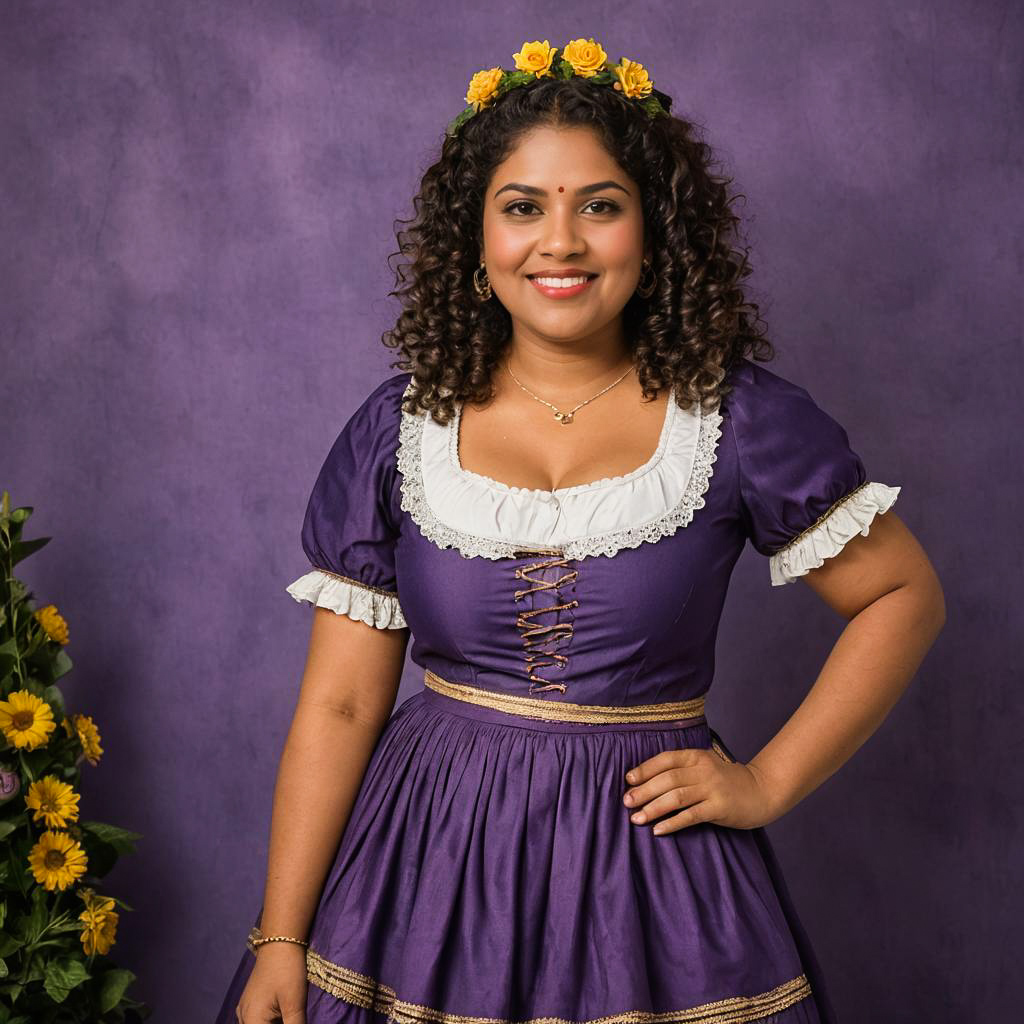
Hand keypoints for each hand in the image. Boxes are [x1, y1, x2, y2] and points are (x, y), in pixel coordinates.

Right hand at [235, 942, 307, 1022]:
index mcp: (251, 1021)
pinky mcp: (252, 1002)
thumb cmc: (287, 971)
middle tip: (294, 1018)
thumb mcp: (294, 1005)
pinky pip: (258, 1020)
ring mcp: (246, 1009)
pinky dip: (271, 1021)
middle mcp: (243, 1018)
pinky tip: (285, 1016)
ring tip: (290, 1015)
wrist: (280, 941)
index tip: (293, 1022)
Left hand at [622, 746, 780, 833]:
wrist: (762, 791)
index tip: (628, 780)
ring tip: (637, 818)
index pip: (666, 759)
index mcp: (696, 757)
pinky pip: (691, 816)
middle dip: (644, 791)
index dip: (645, 769)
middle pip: (668, 779)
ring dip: (654, 808)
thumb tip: (646, 781)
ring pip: (676, 797)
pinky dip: (673, 823)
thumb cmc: (726, 781)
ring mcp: (712, 789)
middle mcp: (703, 770)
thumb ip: (682, 770)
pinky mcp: (720, 808)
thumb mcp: (705, 767)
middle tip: (626, 802)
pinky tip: (658, 830)